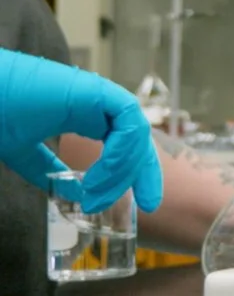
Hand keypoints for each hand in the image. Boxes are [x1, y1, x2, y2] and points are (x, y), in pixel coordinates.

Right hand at [0, 49, 161, 211]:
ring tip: (96, 193)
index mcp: (86, 115)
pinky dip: (122, 148)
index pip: (125, 145)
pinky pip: (128, 120)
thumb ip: (50, 170)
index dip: (137, 173)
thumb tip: (78, 194)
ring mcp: (99, 96)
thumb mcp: (24, 153)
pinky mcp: (97, 90)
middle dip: (146, 173)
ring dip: (123, 169)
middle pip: (137, 140)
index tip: (144, 203)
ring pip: (135, 134)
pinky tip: (104, 172)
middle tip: (147, 204)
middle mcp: (98, 105)